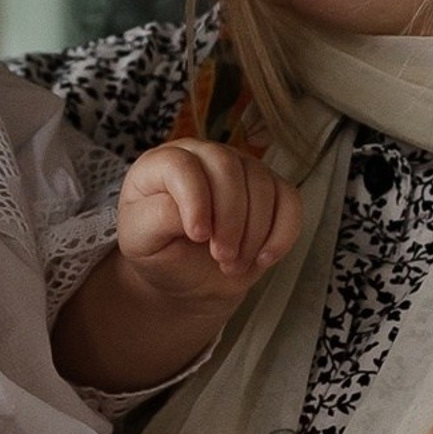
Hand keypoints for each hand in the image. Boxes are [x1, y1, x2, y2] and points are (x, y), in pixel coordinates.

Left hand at [116, 141, 300, 306]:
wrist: (189, 277)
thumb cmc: (161, 254)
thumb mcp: (142, 242)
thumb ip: (157, 219)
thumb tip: (187, 210)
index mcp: (161, 164)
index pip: (181, 165)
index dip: (194, 199)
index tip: (198, 236)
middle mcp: (202, 156)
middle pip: (227, 167)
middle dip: (229, 219)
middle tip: (221, 257)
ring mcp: (239, 167)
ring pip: (261, 183)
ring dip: (253, 232)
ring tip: (233, 264)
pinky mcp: (269, 188)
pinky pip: (289, 200)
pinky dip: (283, 233)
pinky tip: (264, 258)